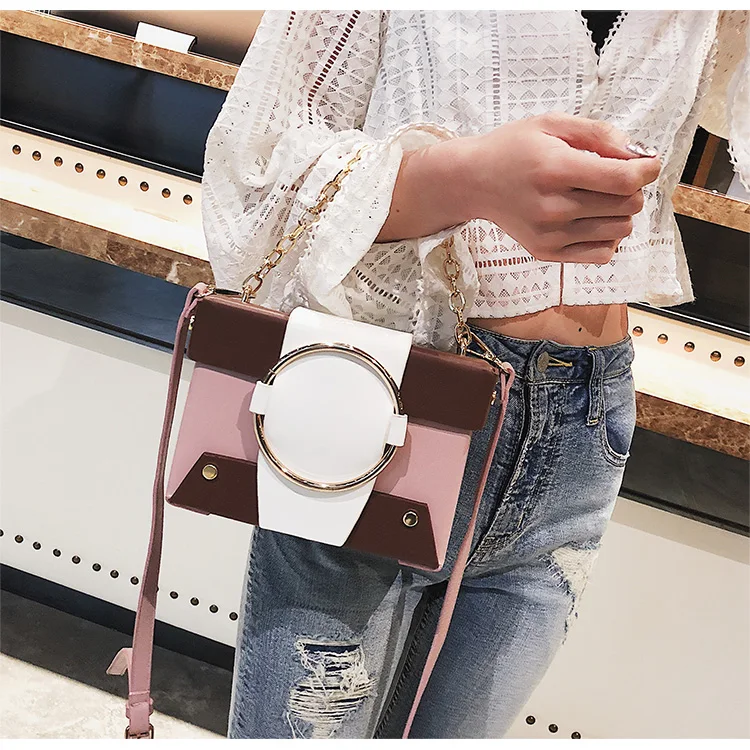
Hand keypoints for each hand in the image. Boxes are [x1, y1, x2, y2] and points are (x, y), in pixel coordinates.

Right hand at [456, 111, 661, 263]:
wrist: (473, 182)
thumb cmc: (513, 149)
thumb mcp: (552, 124)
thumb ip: (599, 133)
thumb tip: (639, 155)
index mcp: (555, 170)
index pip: (623, 180)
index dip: (647, 170)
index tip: (648, 163)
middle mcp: (553, 208)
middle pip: (627, 206)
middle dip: (632, 188)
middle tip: (614, 176)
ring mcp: (550, 235)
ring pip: (620, 230)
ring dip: (620, 212)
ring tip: (600, 197)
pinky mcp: (547, 252)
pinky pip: (602, 254)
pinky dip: (607, 237)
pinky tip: (592, 220)